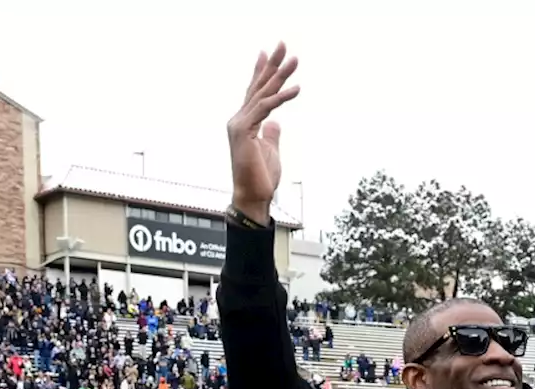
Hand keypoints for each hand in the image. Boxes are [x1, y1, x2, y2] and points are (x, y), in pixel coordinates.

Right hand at [226, 44, 299, 224]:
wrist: (252, 196)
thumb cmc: (260, 177)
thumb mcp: (270, 150)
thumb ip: (271, 133)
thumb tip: (275, 122)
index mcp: (244, 122)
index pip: (254, 92)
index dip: (262, 72)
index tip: (269, 53)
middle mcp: (239, 119)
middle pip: (257, 86)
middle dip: (272, 65)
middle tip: (284, 44)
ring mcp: (239, 124)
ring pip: (262, 94)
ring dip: (280, 76)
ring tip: (295, 60)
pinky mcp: (245, 132)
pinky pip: (265, 109)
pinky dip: (281, 98)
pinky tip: (296, 89)